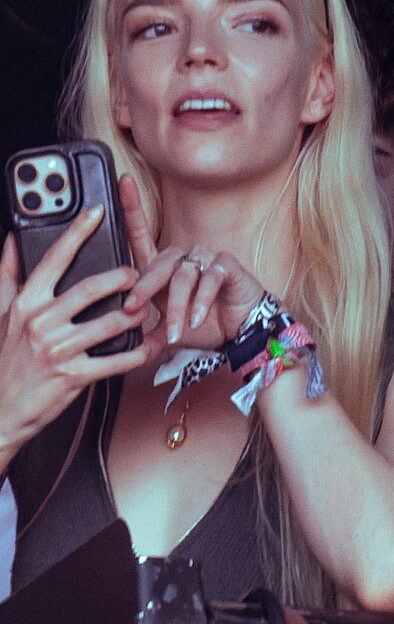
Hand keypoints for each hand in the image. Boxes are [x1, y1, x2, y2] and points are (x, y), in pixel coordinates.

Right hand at [0, 206, 149, 465]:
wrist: (0, 411)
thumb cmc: (6, 359)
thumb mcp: (2, 312)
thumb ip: (9, 273)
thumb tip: (12, 238)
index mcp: (27, 302)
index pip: (54, 258)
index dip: (77, 231)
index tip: (98, 212)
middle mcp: (41, 322)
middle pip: (91, 288)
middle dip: (121, 277)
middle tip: (137, 273)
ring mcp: (58, 350)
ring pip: (110, 322)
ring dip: (135, 314)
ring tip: (145, 308)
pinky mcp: (74, 376)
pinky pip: (116, 360)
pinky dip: (139, 352)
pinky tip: (149, 345)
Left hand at [119, 175, 264, 357]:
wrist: (241, 333)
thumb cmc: (205, 326)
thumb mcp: (169, 332)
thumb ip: (147, 337)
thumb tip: (126, 349)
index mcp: (164, 268)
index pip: (142, 235)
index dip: (132, 208)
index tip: (123, 183)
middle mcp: (183, 258)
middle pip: (158, 264)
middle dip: (144, 288)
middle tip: (132, 310)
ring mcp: (205, 258)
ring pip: (182, 275)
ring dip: (177, 307)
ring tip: (176, 331)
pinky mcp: (226, 265)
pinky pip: (209, 278)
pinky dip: (201, 301)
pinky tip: (197, 318)